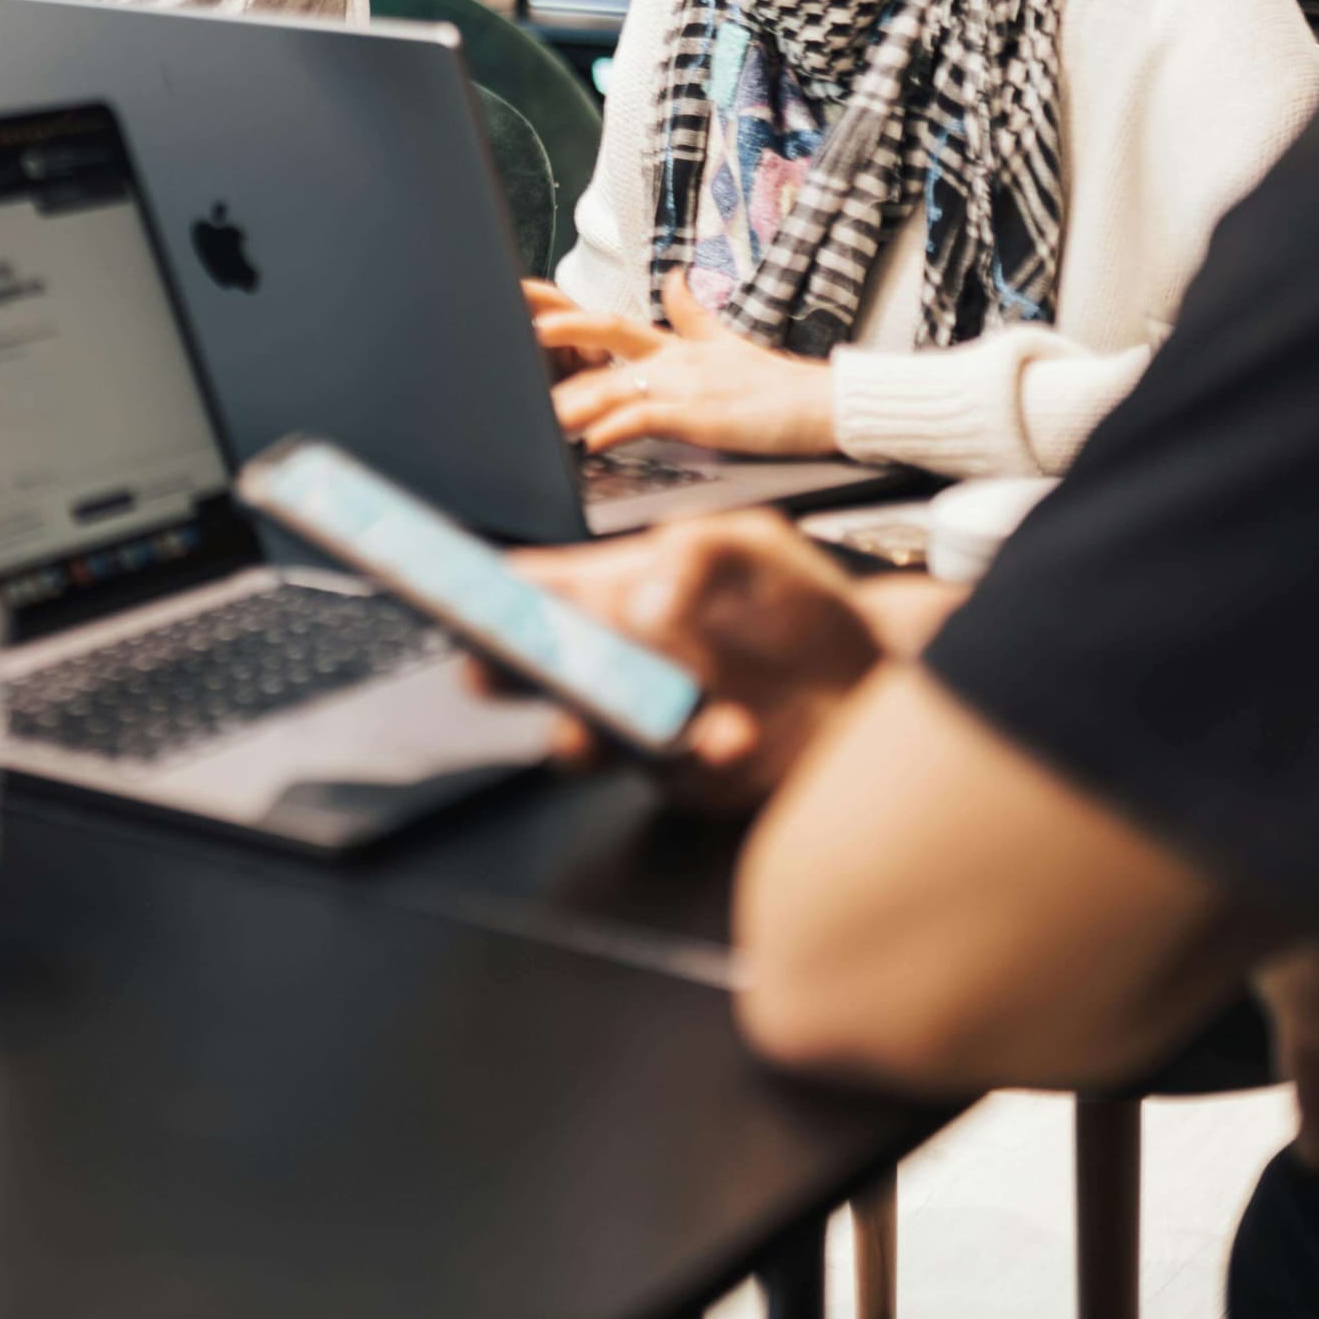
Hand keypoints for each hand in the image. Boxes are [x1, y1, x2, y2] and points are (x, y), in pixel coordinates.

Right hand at [466, 511, 887, 809]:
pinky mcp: (680, 771)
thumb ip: (696, 555)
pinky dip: (696, 751)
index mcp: (614, 588)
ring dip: (584, 731)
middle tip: (497, 667)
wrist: (872, 683)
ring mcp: (640, 717)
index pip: (529, 586)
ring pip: (577, 733)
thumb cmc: (801, 605)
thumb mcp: (752, 547)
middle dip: (498, 669)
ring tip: (610, 725)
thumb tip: (643, 600)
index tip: (445, 590)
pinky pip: (664, 770)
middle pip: (526, 665)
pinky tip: (728, 733)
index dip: (477, 587)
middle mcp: (615, 654)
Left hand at [540, 275, 837, 457]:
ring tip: (536, 419)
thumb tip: (676, 279)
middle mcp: (673, 361)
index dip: (565, 318)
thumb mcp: (726, 343)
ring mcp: (687, 387)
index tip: (525, 315)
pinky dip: (617, 429)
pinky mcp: (703, 417)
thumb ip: (693, 317)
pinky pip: (649, 418)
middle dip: (554, 360)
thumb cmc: (775, 384)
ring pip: (615, 388)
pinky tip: (592, 441)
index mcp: (674, 347)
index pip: (609, 324)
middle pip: (600, 353)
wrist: (825, 403)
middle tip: (509, 364)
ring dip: (572, 405)